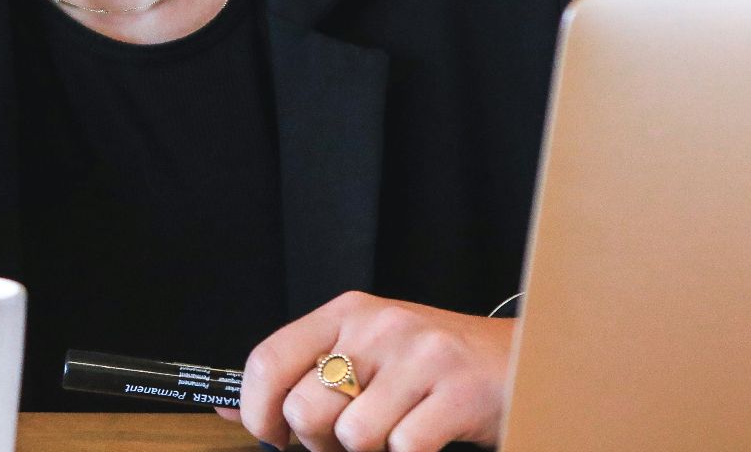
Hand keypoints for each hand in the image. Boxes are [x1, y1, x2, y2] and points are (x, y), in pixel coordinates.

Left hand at [218, 291, 516, 451]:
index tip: (272, 436)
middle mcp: (381, 325)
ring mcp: (422, 356)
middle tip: (350, 440)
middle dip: (321, 443)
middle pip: (307, 408)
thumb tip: (226, 409)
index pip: (269, 358)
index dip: (257, 411)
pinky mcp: (459, 392)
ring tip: (396, 435)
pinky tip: (428, 439)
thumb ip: (302, 376)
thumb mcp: (366, 356)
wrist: (525, 361)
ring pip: (354, 436)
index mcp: (349, 311)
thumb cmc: (435, 367)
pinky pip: (404, 449)